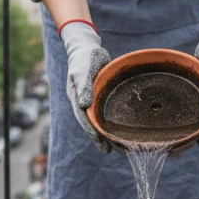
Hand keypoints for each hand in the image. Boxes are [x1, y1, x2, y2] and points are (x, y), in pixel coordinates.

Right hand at [60, 21, 110, 152]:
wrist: (87, 46)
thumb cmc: (85, 56)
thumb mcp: (83, 68)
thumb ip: (84, 86)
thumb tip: (83, 105)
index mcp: (76, 97)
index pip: (84, 118)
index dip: (92, 131)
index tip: (101, 141)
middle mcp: (83, 102)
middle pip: (92, 124)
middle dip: (101, 138)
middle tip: (113, 152)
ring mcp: (91, 100)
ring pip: (100, 121)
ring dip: (109, 134)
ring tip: (121, 148)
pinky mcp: (100, 97)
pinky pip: (106, 113)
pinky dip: (112, 123)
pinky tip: (122, 131)